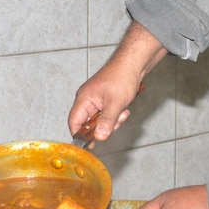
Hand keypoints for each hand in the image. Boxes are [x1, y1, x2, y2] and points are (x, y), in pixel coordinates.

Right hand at [68, 21, 166, 143]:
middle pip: (89, 124)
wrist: (134, 63)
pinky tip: (124, 109)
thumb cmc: (122, 77)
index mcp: (84, 99)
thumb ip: (107, 121)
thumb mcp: (115, 103)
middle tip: (116, 122)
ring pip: (100, 120)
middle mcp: (87, 100)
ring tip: (123, 112)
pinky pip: (108, 114)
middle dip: (103, 127)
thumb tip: (99, 138)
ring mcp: (97, 100)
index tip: (91, 144)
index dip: (81, 135)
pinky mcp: (106, 100)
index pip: (74, 123)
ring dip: (113, 120)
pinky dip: (116, 115)